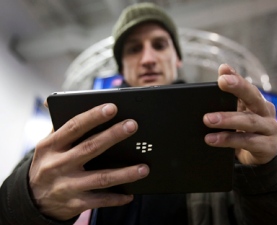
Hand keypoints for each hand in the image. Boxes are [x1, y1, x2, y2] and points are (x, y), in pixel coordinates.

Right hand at [29, 103, 148, 219]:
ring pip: (101, 178)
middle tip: (132, 125)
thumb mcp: (47, 145)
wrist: (33, 199)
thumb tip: (56, 102)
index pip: (74, 127)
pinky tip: (130, 194)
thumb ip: (59, 126)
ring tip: (144, 168)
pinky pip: (100, 201)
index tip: (112, 107)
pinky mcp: (75, 203)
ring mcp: (67, 186)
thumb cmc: (47, 164)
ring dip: (124, 173)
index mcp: (51, 146)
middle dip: (113, 136)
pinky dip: (116, 198)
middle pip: (90, 148)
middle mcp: (58, 165)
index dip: (93, 116)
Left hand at [203, 64, 276, 164]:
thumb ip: (228, 96)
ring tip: (207, 120)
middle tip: (221, 82)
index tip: (224, 72)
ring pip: (249, 121)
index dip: (237, 78)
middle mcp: (265, 112)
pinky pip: (247, 141)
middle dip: (238, 88)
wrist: (260, 154)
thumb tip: (222, 71)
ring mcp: (268, 129)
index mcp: (256, 101)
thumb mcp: (237, 112)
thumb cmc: (245, 129)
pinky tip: (212, 139)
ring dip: (227, 119)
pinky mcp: (267, 146)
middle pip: (253, 97)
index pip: (247, 86)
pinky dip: (228, 140)